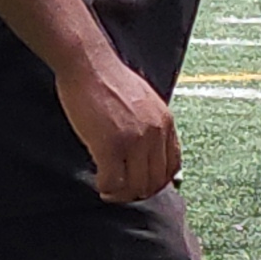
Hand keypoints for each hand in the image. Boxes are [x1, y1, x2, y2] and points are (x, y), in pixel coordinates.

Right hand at [59, 52, 180, 201]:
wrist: (88, 64)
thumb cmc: (108, 78)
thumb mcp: (143, 100)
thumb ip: (150, 124)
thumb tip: (147, 148)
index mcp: (165, 122)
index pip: (172, 165)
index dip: (156, 181)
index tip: (141, 182)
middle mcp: (155, 133)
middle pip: (156, 181)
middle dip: (139, 192)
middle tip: (123, 190)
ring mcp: (134, 140)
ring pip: (136, 187)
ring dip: (123, 195)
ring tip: (110, 190)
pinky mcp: (110, 146)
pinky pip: (113, 182)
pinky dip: (107, 189)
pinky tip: (100, 185)